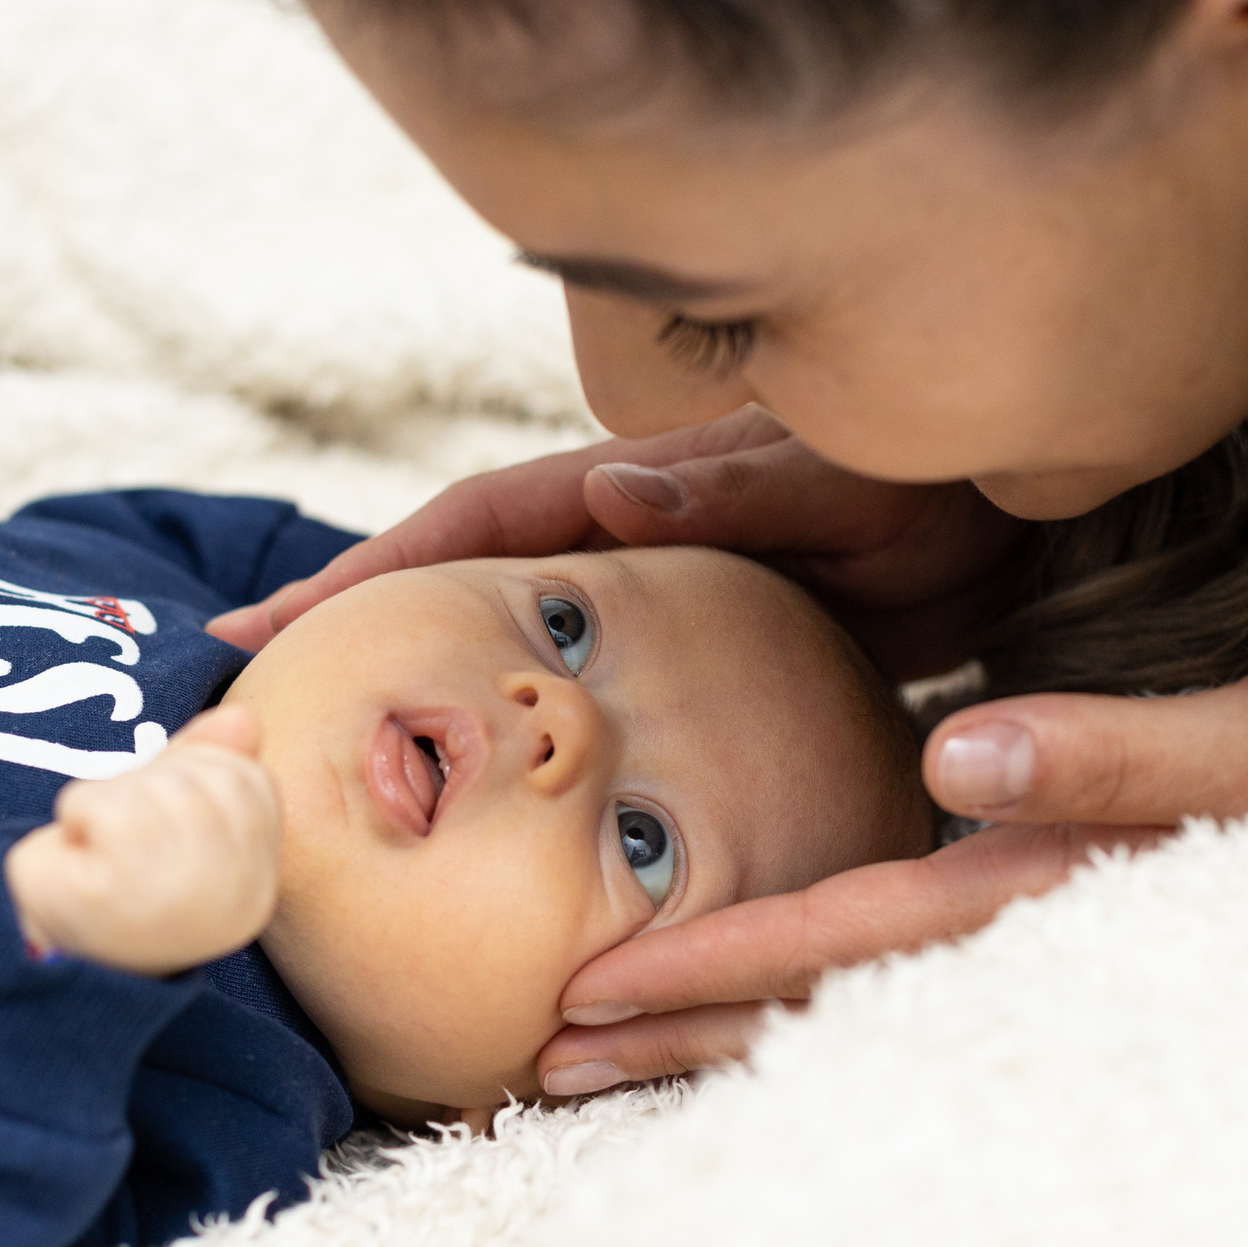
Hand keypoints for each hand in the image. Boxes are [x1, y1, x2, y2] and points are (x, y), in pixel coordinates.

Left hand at [5, 708, 279, 976]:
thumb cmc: (116, 878)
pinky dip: (76, 814)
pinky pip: (98, 804)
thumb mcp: (172, 812)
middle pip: (200, 776)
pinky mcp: (112, 897)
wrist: (45, 952)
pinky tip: (78, 855)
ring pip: (149, 786)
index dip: (191, 779)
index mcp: (256, 882)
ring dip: (108, 802)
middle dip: (148, 787)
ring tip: (100, 850)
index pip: (247, 778)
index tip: (160, 824)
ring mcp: (176, 899)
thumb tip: (242, 718)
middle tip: (122, 840)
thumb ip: (209, 762)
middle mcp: (233, 895)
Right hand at [208, 406, 1025, 679]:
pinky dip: (498, 708)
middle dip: (344, 624)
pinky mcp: (678, 641)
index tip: (262, 632)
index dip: (364, 576)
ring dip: (406, 667)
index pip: (467, 527)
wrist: (1009, 514)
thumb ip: (735, 490)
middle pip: (449, 578)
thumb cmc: (935, 484)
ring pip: (493, 631)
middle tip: (238, 693)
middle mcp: (614, 535)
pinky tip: (463, 762)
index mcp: (632, 493)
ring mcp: (638, 589)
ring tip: (317, 733)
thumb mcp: (844, 486)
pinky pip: (562, 676)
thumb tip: (608, 491)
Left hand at [535, 662, 1247, 1093]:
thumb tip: (961, 762)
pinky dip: (790, 980)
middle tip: (536, 1058)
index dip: (713, 970)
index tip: (585, 999)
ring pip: (839, 996)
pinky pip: (888, 960)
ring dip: (712, 1025)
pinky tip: (727, 982)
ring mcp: (1024, 925)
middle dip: (675, 1035)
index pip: (847, 941)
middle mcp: (1017, 923)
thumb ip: (1119, 753)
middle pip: (815, 999)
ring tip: (590, 1049)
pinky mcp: (1036, 903)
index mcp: (1048, 881)